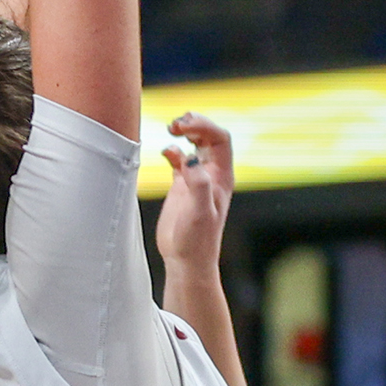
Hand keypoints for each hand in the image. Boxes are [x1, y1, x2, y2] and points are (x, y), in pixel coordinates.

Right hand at [154, 112, 233, 280]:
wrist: (186, 261)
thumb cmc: (197, 241)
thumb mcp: (199, 212)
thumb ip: (197, 183)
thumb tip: (188, 156)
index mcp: (221, 176)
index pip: (220, 139)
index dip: (204, 127)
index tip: (184, 127)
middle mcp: (211, 174)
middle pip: (209, 137)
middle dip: (194, 124)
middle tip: (175, 123)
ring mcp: (196, 179)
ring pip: (195, 145)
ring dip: (185, 132)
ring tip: (171, 127)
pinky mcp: (181, 187)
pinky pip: (179, 159)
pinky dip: (172, 150)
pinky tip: (164, 152)